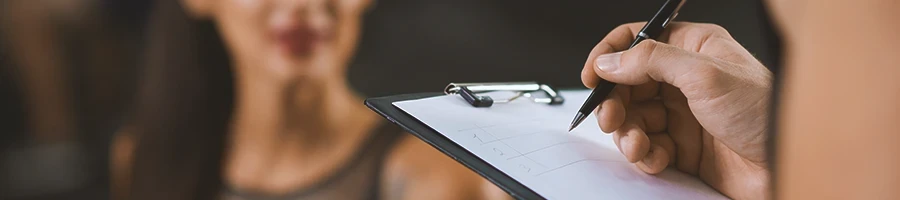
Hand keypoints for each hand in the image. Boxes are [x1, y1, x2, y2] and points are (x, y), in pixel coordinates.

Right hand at [581, 22, 771, 198]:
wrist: (787, 167)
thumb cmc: (764, 113)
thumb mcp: (705, 75)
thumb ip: (652, 61)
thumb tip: (612, 60)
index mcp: (695, 49)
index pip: (639, 41)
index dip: (611, 55)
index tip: (592, 74)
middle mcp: (686, 79)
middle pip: (629, 84)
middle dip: (615, 102)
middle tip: (609, 117)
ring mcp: (684, 115)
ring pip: (634, 119)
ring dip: (628, 133)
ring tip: (637, 144)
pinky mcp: (684, 148)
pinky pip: (648, 148)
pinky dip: (645, 155)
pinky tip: (655, 158)